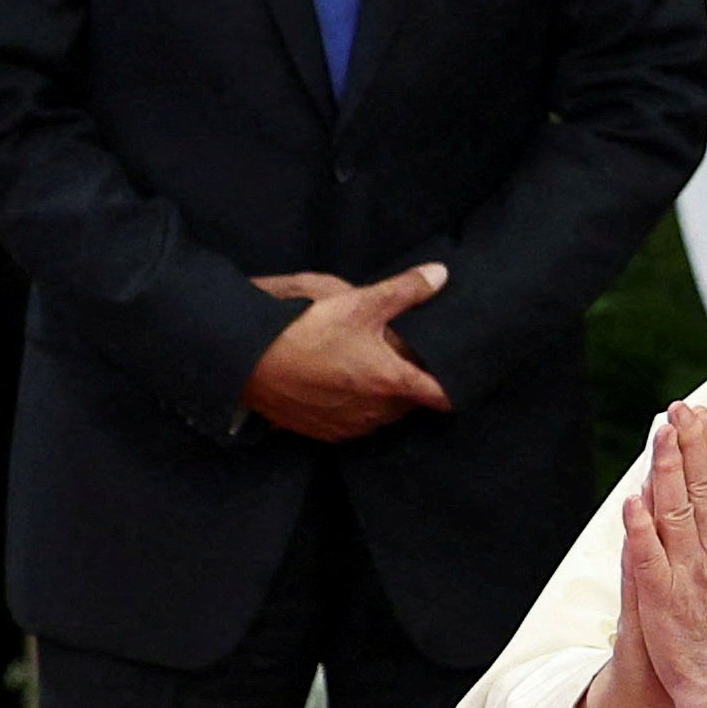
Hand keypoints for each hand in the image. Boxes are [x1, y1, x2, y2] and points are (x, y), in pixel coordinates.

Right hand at [242, 265, 452, 441]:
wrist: (249, 360)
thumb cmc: (305, 330)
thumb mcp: (359, 302)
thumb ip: (405, 290)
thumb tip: (440, 275)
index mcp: (391, 382)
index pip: (441, 396)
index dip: (454, 385)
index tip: (456, 373)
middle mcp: (375, 412)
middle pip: (412, 404)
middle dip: (413, 384)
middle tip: (404, 358)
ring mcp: (350, 426)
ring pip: (384, 416)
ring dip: (385, 397)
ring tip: (371, 368)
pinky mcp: (325, 432)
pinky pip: (356, 424)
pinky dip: (358, 408)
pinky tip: (343, 384)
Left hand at [620, 403, 706, 707]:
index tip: (700, 418)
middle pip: (704, 489)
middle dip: (691, 445)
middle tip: (681, 408)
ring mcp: (690, 577)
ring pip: (677, 512)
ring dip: (667, 471)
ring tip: (660, 434)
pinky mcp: (663, 601)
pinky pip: (649, 559)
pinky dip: (641, 530)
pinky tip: (634, 502)